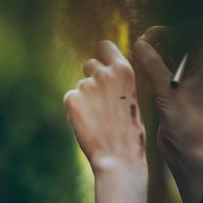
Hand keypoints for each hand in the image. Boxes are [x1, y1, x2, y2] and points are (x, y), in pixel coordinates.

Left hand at [64, 40, 146, 173]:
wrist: (118, 157)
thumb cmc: (128, 131)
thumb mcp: (132, 98)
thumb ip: (117, 81)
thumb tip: (103, 70)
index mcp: (123, 70)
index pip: (104, 46)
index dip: (102, 55)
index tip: (102, 63)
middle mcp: (104, 73)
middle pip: (88, 64)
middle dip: (91, 78)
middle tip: (101, 101)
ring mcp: (86, 86)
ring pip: (80, 85)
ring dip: (84, 97)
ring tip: (97, 118)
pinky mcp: (71, 99)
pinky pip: (70, 98)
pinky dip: (75, 109)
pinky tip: (87, 123)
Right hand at [132, 23, 202, 159]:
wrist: (184, 148)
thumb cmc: (182, 122)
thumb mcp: (166, 91)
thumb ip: (153, 65)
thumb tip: (140, 43)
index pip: (196, 30)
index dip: (176, 29)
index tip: (156, 37)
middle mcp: (195, 67)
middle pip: (178, 38)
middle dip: (159, 38)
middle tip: (141, 45)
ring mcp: (182, 77)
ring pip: (167, 52)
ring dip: (151, 51)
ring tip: (136, 56)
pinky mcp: (171, 88)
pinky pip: (160, 67)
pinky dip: (148, 65)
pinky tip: (137, 70)